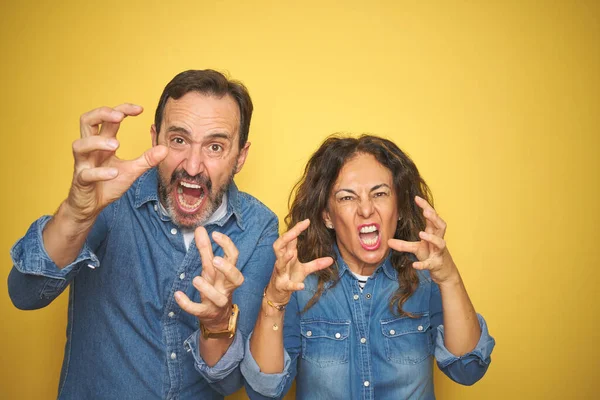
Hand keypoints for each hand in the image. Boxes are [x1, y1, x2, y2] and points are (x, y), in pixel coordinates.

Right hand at [66, 104, 167, 223]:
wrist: (91, 206)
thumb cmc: (107, 184)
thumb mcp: (131, 171)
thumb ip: (146, 160)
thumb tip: (165, 149)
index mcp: (102, 143)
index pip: (107, 118)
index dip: (122, 109)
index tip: (140, 109)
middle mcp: (90, 149)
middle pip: (86, 121)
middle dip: (101, 114)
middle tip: (119, 116)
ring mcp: (83, 164)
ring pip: (80, 145)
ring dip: (98, 141)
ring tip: (116, 144)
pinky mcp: (81, 181)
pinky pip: (86, 174)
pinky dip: (100, 172)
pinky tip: (114, 173)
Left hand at [174, 227, 243, 331]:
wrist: (218, 317)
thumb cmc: (215, 286)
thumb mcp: (210, 268)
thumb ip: (206, 249)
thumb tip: (200, 229)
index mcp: (227, 274)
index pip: (234, 257)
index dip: (227, 245)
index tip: (215, 235)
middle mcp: (226, 288)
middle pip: (236, 278)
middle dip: (227, 269)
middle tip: (215, 260)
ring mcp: (217, 302)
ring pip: (219, 298)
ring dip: (207, 289)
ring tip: (196, 279)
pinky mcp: (206, 313)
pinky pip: (199, 310)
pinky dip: (188, 304)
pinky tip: (178, 295)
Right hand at [266, 219, 333, 303]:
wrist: (278, 294)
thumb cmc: (289, 277)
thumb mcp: (304, 270)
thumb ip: (316, 264)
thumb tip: (331, 259)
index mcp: (287, 254)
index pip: (290, 239)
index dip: (296, 229)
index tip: (307, 221)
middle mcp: (281, 261)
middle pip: (279, 245)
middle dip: (286, 238)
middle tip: (295, 232)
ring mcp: (280, 273)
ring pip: (278, 263)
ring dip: (284, 258)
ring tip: (291, 253)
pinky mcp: (281, 286)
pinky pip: (286, 285)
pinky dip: (293, 285)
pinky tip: (302, 286)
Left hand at [388, 196, 457, 284]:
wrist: (444, 272)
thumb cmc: (430, 255)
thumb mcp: (416, 248)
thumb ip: (403, 244)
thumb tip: (388, 241)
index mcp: (432, 233)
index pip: (432, 217)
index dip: (426, 207)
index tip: (417, 198)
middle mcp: (438, 240)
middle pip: (440, 226)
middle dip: (434, 218)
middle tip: (426, 211)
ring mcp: (438, 252)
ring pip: (440, 243)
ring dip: (432, 238)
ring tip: (421, 233)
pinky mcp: (436, 264)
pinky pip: (431, 263)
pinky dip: (423, 264)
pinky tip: (415, 265)